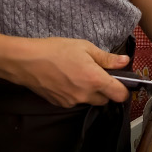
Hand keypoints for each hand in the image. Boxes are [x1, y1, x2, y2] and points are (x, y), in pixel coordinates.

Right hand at [0, 37, 129, 107]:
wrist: (27, 62)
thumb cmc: (56, 50)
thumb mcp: (84, 47)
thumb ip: (106, 58)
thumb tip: (125, 62)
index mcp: (95, 80)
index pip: (120, 95)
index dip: (124, 89)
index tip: (121, 81)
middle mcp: (85, 95)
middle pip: (105, 100)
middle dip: (105, 90)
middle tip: (97, 73)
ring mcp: (72, 102)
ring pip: (89, 101)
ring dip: (90, 92)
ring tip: (78, 74)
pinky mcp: (60, 104)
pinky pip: (75, 101)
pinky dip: (76, 93)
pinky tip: (67, 79)